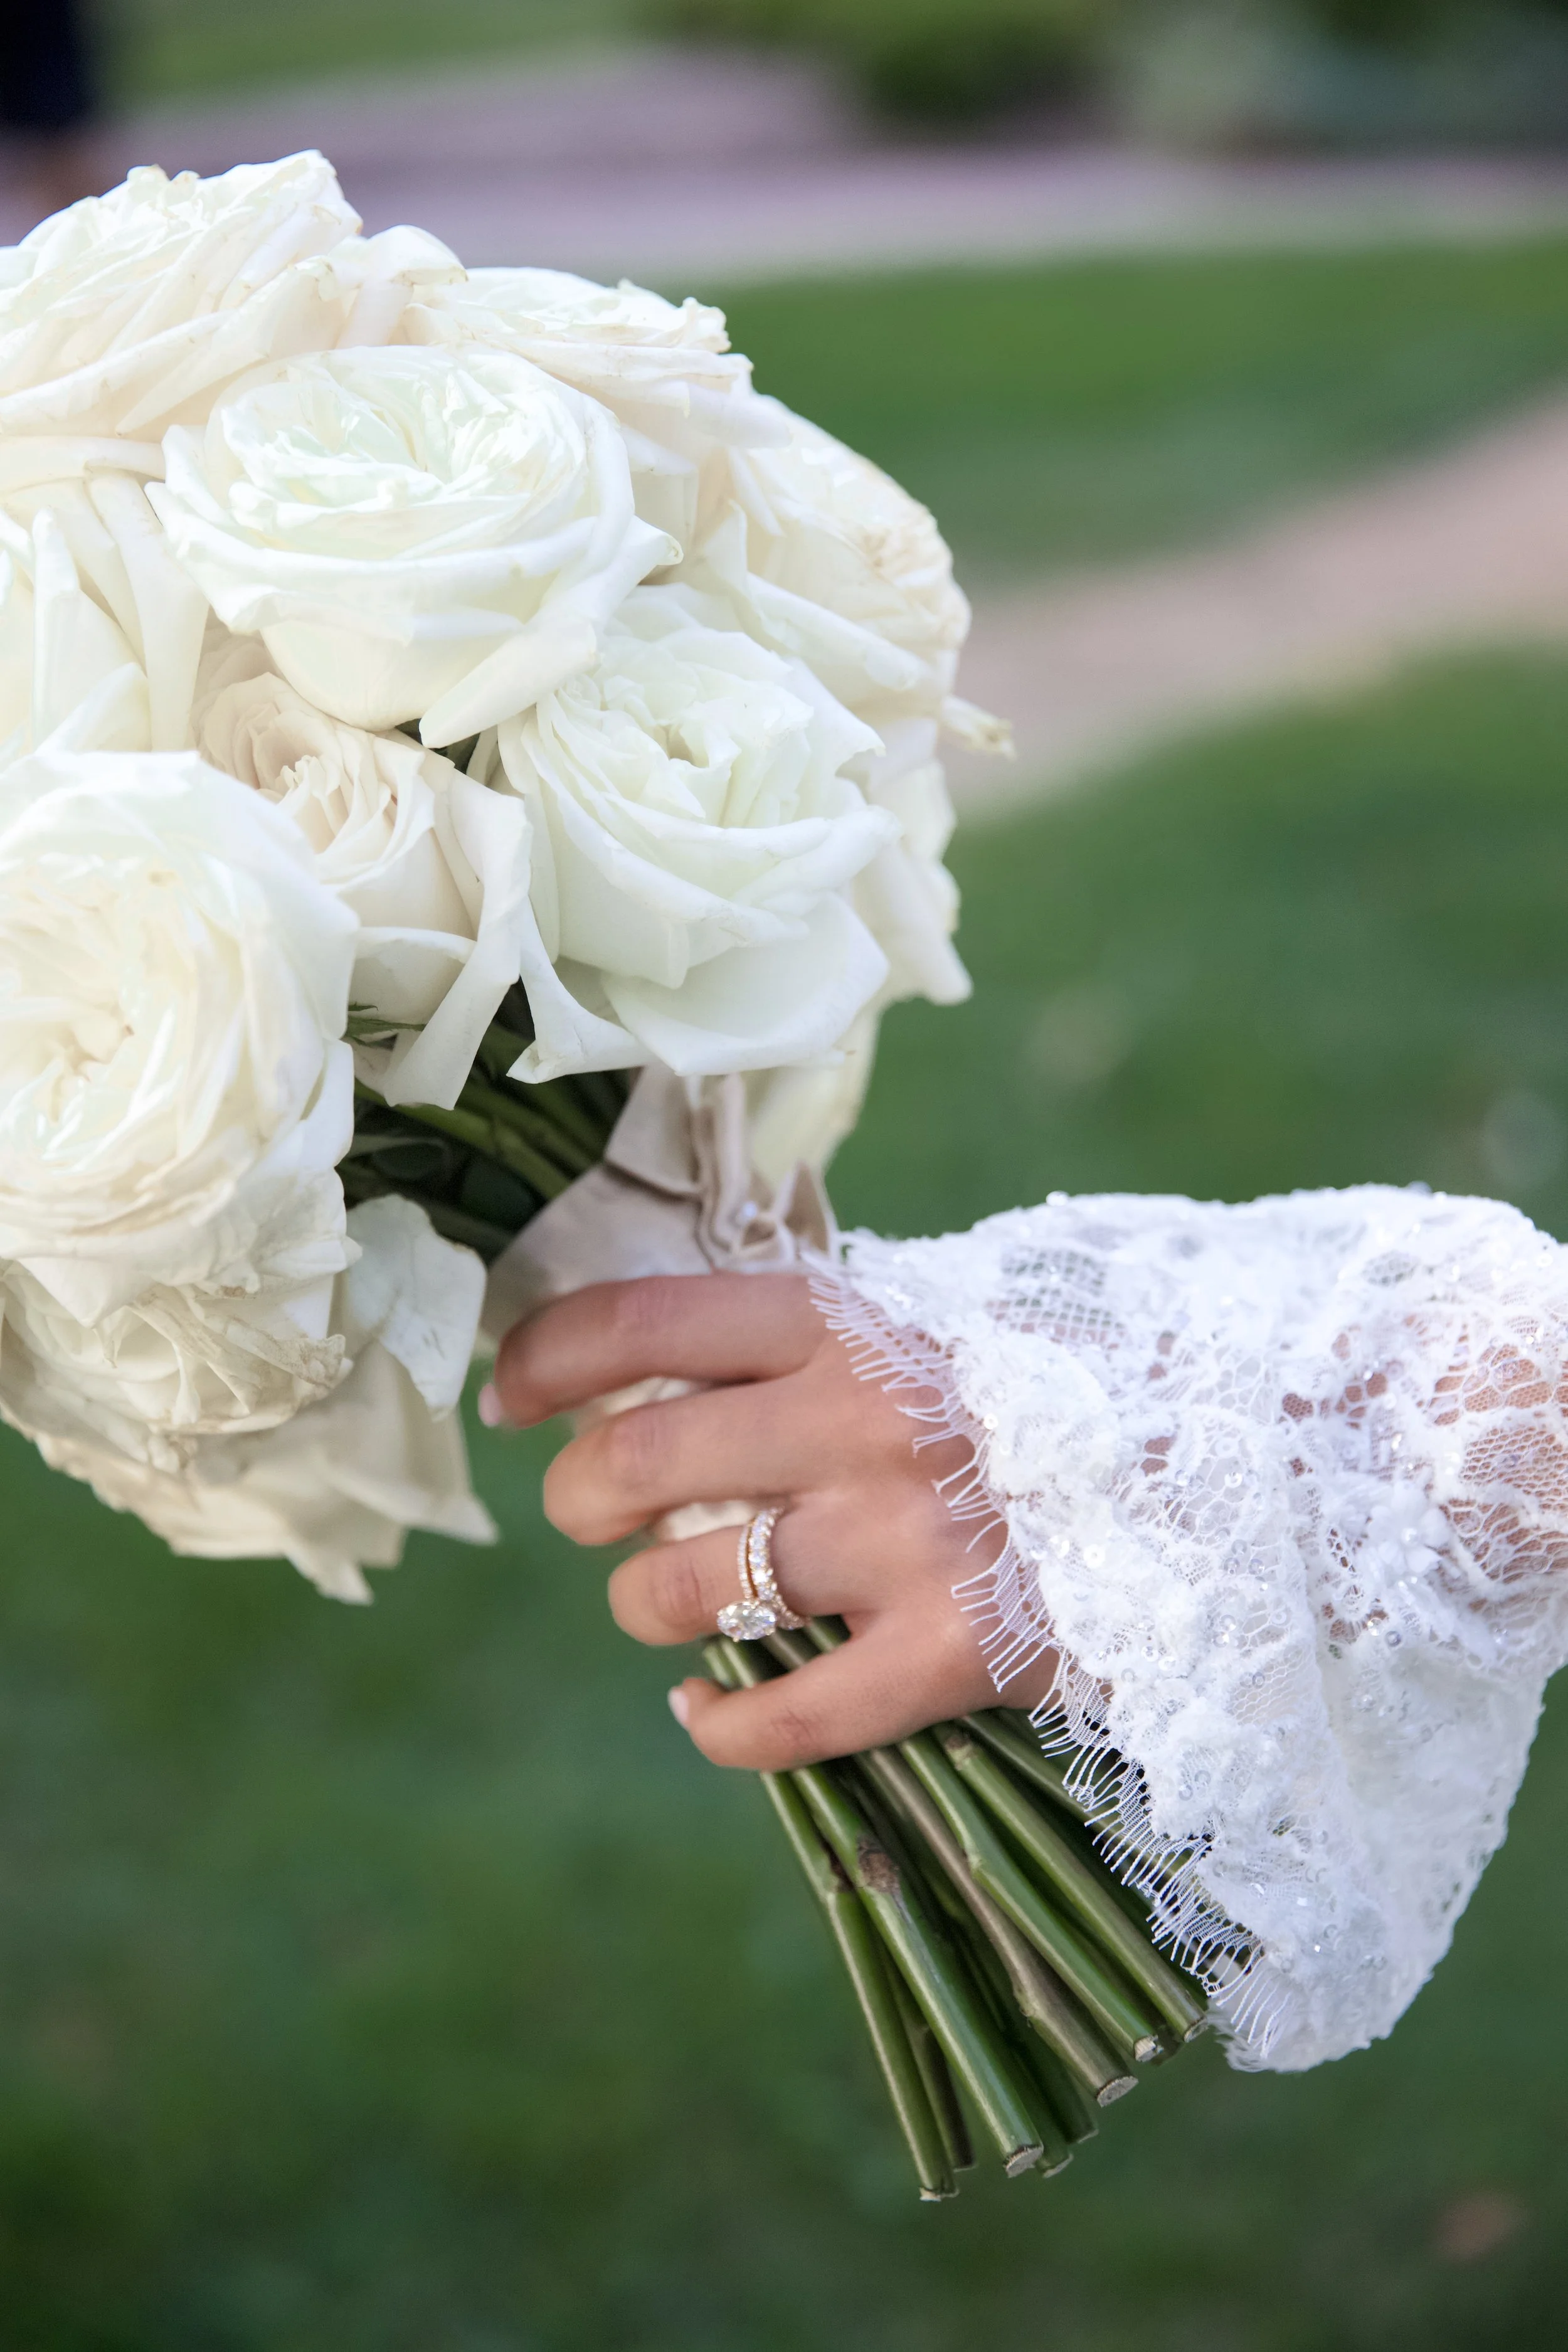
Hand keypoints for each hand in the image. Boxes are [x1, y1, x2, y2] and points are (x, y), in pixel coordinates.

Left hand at [490, 1272, 1051, 1769]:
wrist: (1240, 1459)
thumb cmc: (1062, 1384)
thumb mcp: (938, 1316)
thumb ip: (815, 1338)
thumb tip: (657, 1369)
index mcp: (850, 1322)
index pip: (640, 1323)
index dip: (542, 1361)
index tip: (508, 1401)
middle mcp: (861, 1421)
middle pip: (631, 1464)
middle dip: (579, 1499)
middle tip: (591, 1513)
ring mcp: (904, 1542)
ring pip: (686, 1591)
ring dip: (646, 1606)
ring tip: (665, 1604)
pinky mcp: (953, 1653)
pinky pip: (783, 1718)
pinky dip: (718, 1728)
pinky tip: (703, 1713)